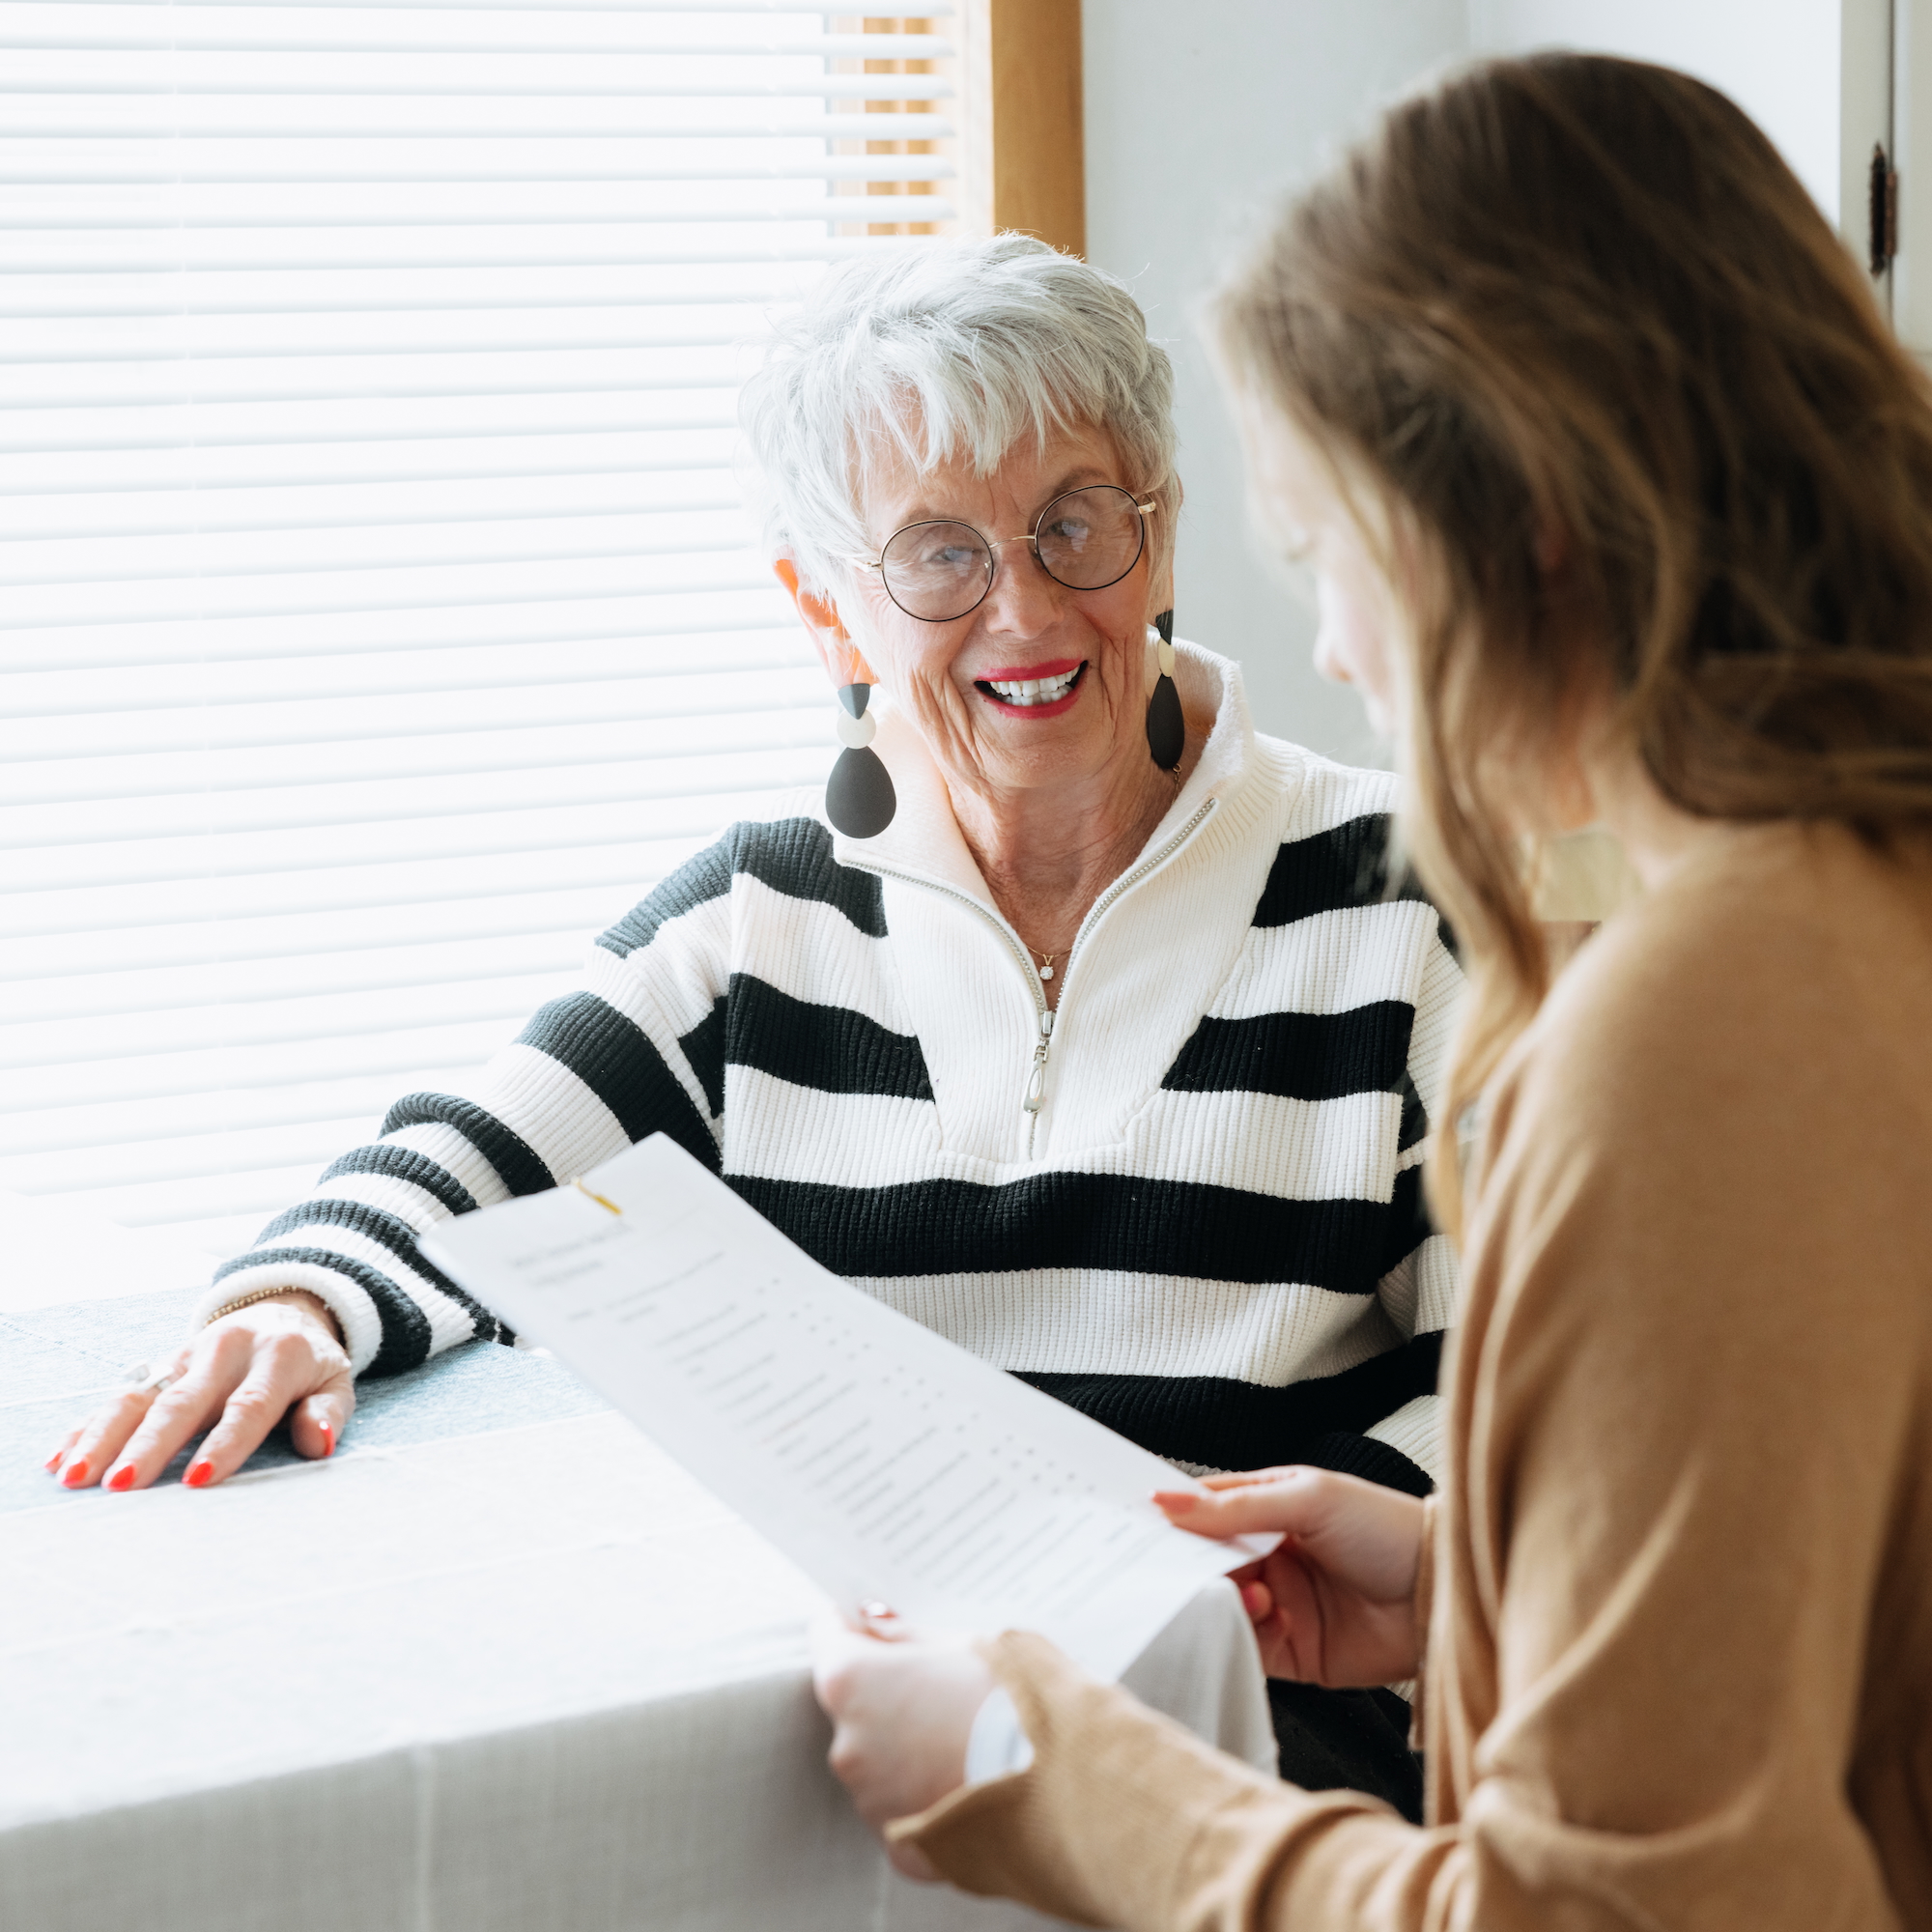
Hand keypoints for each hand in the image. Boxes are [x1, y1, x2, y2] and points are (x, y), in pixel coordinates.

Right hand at [46, 1292, 354, 1492]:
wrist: (283, 1308)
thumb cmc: (311, 1362)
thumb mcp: (336, 1379)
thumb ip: (327, 1411)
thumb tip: (319, 1443)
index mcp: (277, 1354)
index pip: (249, 1404)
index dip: (226, 1442)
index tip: (199, 1479)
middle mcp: (225, 1351)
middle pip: (183, 1402)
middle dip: (150, 1445)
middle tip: (122, 1485)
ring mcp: (186, 1357)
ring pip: (139, 1396)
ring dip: (104, 1437)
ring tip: (75, 1477)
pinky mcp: (160, 1366)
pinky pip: (119, 1395)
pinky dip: (88, 1426)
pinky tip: (61, 1456)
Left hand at [811, 1610, 994, 1880]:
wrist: (1061, 1784)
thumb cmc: (1014, 1699)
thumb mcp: (964, 1643)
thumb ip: (906, 1636)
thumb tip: (873, 1624)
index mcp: (852, 1683)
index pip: (828, 1638)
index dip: (854, 1628)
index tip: (876, 1627)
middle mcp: (847, 1745)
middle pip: (854, 1707)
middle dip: (888, 1694)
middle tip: (943, 1686)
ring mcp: (871, 1802)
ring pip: (878, 1762)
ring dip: (907, 1749)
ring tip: (967, 1737)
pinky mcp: (901, 1848)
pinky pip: (903, 1811)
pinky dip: (926, 1796)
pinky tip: (968, 1780)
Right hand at [1155, 1466, 1425, 1685]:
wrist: (1445, 1595)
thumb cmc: (1386, 1529)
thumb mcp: (1309, 1499)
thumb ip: (1235, 1506)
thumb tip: (1164, 1500)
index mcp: (1270, 1506)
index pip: (1204, 1508)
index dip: (1171, 1516)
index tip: (1136, 1524)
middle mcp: (1269, 1554)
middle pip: (1205, 1561)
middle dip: (1189, 1565)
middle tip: (1175, 1568)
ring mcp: (1279, 1602)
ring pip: (1221, 1605)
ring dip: (1226, 1599)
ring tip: (1257, 1595)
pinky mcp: (1292, 1650)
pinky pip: (1246, 1646)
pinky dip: (1246, 1634)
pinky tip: (1272, 1617)